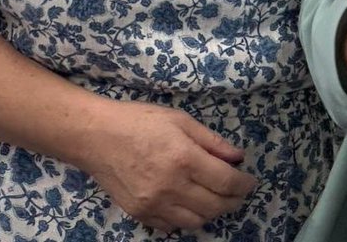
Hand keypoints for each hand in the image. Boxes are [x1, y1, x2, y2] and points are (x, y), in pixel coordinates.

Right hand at [85, 99, 256, 231]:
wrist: (96, 137)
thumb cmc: (139, 121)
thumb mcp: (180, 120)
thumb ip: (212, 141)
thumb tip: (237, 157)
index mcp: (184, 158)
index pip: (226, 182)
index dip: (244, 185)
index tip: (250, 181)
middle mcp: (171, 186)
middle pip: (215, 206)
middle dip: (233, 201)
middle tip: (238, 192)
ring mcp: (154, 204)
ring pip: (196, 221)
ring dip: (212, 212)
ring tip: (216, 198)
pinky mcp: (140, 214)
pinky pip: (172, 226)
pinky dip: (186, 219)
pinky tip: (189, 204)